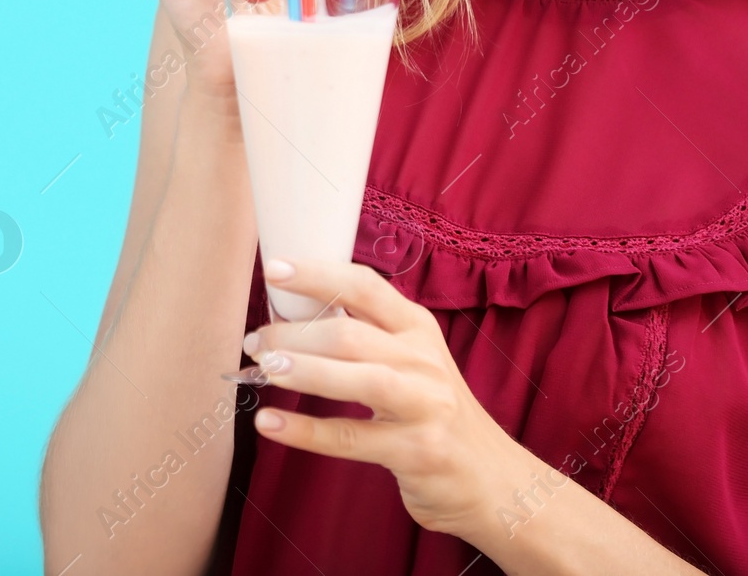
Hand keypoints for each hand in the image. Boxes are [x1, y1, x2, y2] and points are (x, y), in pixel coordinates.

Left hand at [242, 257, 520, 537]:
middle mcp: (424, 360)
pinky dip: (305, 431)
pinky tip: (269, 423)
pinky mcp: (416, 451)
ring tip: (262, 368)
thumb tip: (290, 314)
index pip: (364, 286)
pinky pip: (351, 438)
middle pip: (350, 334)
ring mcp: (424, 405)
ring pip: (357, 377)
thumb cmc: (434, 411)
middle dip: (294, 333)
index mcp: (417, 328)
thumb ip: (366, 336)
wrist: (491, 478)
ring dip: (303, 370)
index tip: (275, 269)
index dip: (317, 274)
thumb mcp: (413, 362)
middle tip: (255, 341)